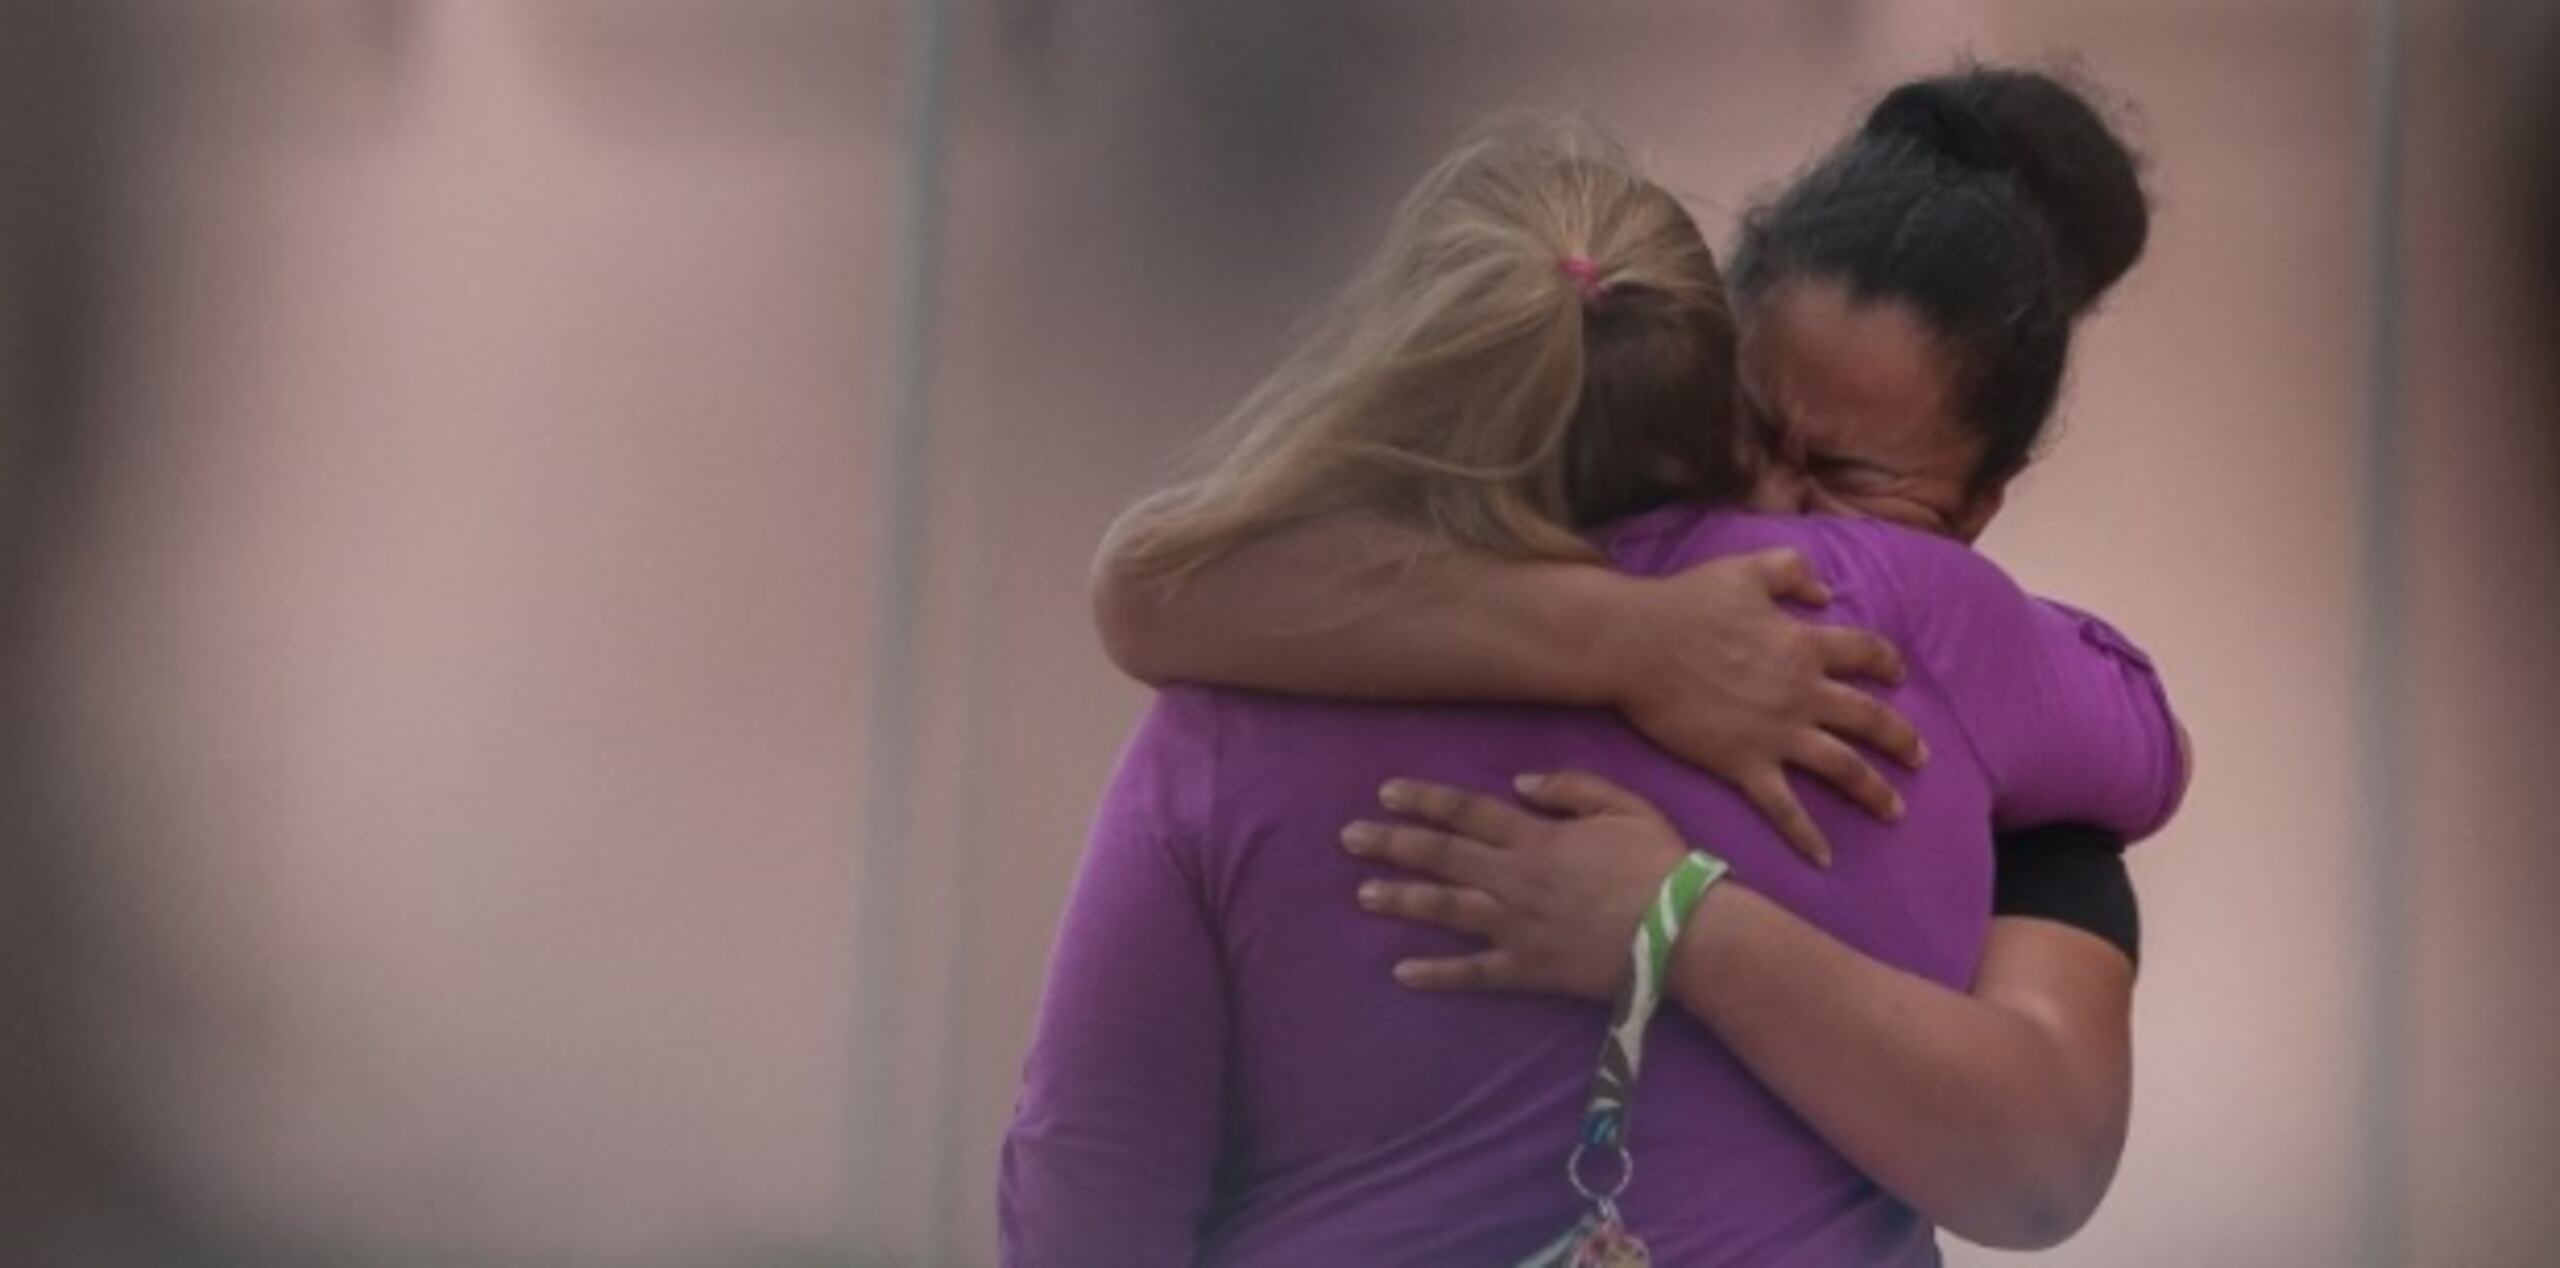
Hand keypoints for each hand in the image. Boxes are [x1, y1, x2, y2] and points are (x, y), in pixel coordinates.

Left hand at [1341, 772, 1695, 999]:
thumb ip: (1571, 788)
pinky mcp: (1528, 970)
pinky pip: (1473, 973)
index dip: (1424, 800)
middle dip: (1391, 844)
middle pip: (1441, 856)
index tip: (1385, 793)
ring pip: (1446, 909)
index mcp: (1537, 837)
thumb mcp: (1625, 807)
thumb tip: (1520, 782)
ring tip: (1362, 893)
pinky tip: (1402, 971)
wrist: (1685, 934)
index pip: (1466, 812)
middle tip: (1349, 837)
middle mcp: (1515, 879)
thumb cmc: (1661, 865)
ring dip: (1401, 899)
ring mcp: (1517, 927)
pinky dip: (1436, 973)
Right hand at [1601, 549, 1923, 866]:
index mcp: (1804, 646)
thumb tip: (1825, 593)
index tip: (1897, 676)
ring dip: (1873, 790)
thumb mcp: (1746, 569)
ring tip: (1894, 809)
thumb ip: (1792, 571)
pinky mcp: (1744, 764)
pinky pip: (1784, 806)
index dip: (1886, 663)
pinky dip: (1806, 835)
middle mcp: (1802, 693)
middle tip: (1919, 757)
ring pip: (1841, 767)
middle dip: (1900, 739)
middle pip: (1869, 718)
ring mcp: (1776, 733)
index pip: (1865, 652)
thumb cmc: (1686, 603)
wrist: (1637, 645)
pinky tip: (1825, 859)